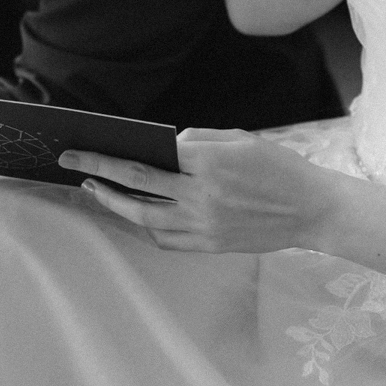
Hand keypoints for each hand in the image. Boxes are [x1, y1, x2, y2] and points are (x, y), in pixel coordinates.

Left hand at [58, 128, 341, 253]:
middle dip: (99, 175)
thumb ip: (198, 141)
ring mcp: (205, 226)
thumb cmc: (278, 168)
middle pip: (137, 188)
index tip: (83, 150)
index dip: (110, 155)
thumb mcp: (240, 139)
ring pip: (145, 219)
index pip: (147, 159)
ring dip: (116, 204)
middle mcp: (202, 197)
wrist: (313, 210)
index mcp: (208, 164)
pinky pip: (166, 239)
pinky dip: (146, 226)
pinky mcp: (211, 246)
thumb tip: (163, 148)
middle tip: (72, 166)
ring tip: (97, 190)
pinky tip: (136, 213)